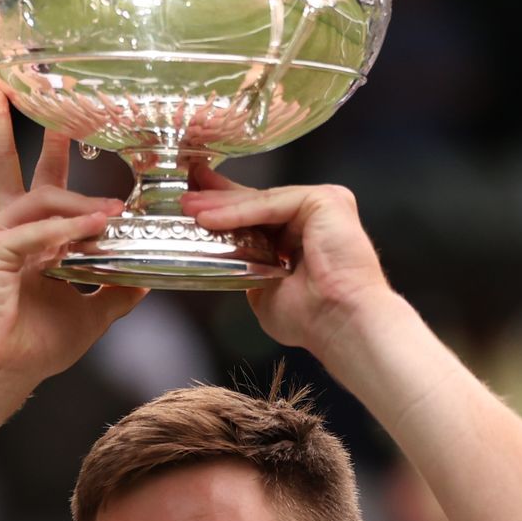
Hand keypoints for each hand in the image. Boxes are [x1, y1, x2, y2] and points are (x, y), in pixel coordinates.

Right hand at [0, 74, 142, 393]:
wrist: (3, 373)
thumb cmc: (35, 344)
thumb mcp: (93, 311)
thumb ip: (118, 289)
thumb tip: (150, 276)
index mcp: (29, 232)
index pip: (39, 174)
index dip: (53, 143)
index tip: (67, 109)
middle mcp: (9, 224)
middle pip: (5, 159)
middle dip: (8, 116)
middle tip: (15, 78)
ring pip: (44, 199)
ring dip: (81, 202)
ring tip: (115, 212)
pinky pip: (39, 233)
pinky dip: (68, 232)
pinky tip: (93, 232)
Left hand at [181, 171, 396, 353]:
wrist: (339, 324)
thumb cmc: (311, 318)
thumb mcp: (263, 290)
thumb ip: (247, 272)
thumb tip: (223, 266)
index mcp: (300, 235)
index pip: (255, 216)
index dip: (222, 210)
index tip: (190, 205)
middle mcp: (314, 215)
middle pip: (255, 203)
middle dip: (215, 199)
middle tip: (181, 196)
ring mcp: (322, 204)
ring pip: (261, 201)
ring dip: (220, 205)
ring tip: (186, 208)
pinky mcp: (326, 200)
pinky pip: (271, 203)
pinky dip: (238, 212)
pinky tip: (209, 218)